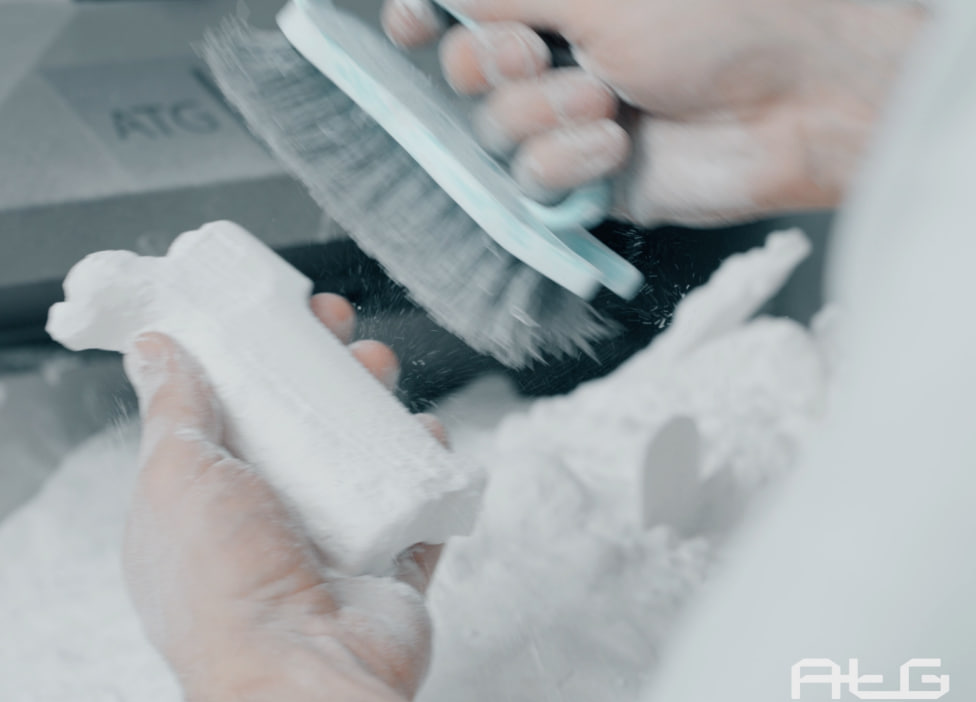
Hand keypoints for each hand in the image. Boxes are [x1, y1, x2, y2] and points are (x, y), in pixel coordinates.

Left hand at [121, 294, 464, 701]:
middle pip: (296, 428)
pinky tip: (425, 432)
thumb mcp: (177, 473)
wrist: (301, 673)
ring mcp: (324, 553)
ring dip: (372, 407)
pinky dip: (423, 470)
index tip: (268, 317)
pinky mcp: (383, 573)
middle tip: (333, 330)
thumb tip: (153, 350)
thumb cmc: (223, 585)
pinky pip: (411, 510)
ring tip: (379, 368)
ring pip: (356, 460)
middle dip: (318, 371)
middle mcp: (259, 529)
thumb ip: (172, 409)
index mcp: (198, 510)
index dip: (246, 360)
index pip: (221, 416)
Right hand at [381, 0, 925, 225]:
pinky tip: (615, 146)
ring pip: (491, 129)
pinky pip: (528, 179)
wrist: (792, 104)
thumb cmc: (716, 20)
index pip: (463, 10)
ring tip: (607, 102)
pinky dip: (566, 161)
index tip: (413, 21)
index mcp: (559, 3)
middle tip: (538, 55)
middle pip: (461, 69)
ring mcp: (565, 119)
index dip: (425, 17)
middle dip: (492, 63)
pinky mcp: (582, 179)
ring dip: (541, 115)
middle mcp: (555, 56)